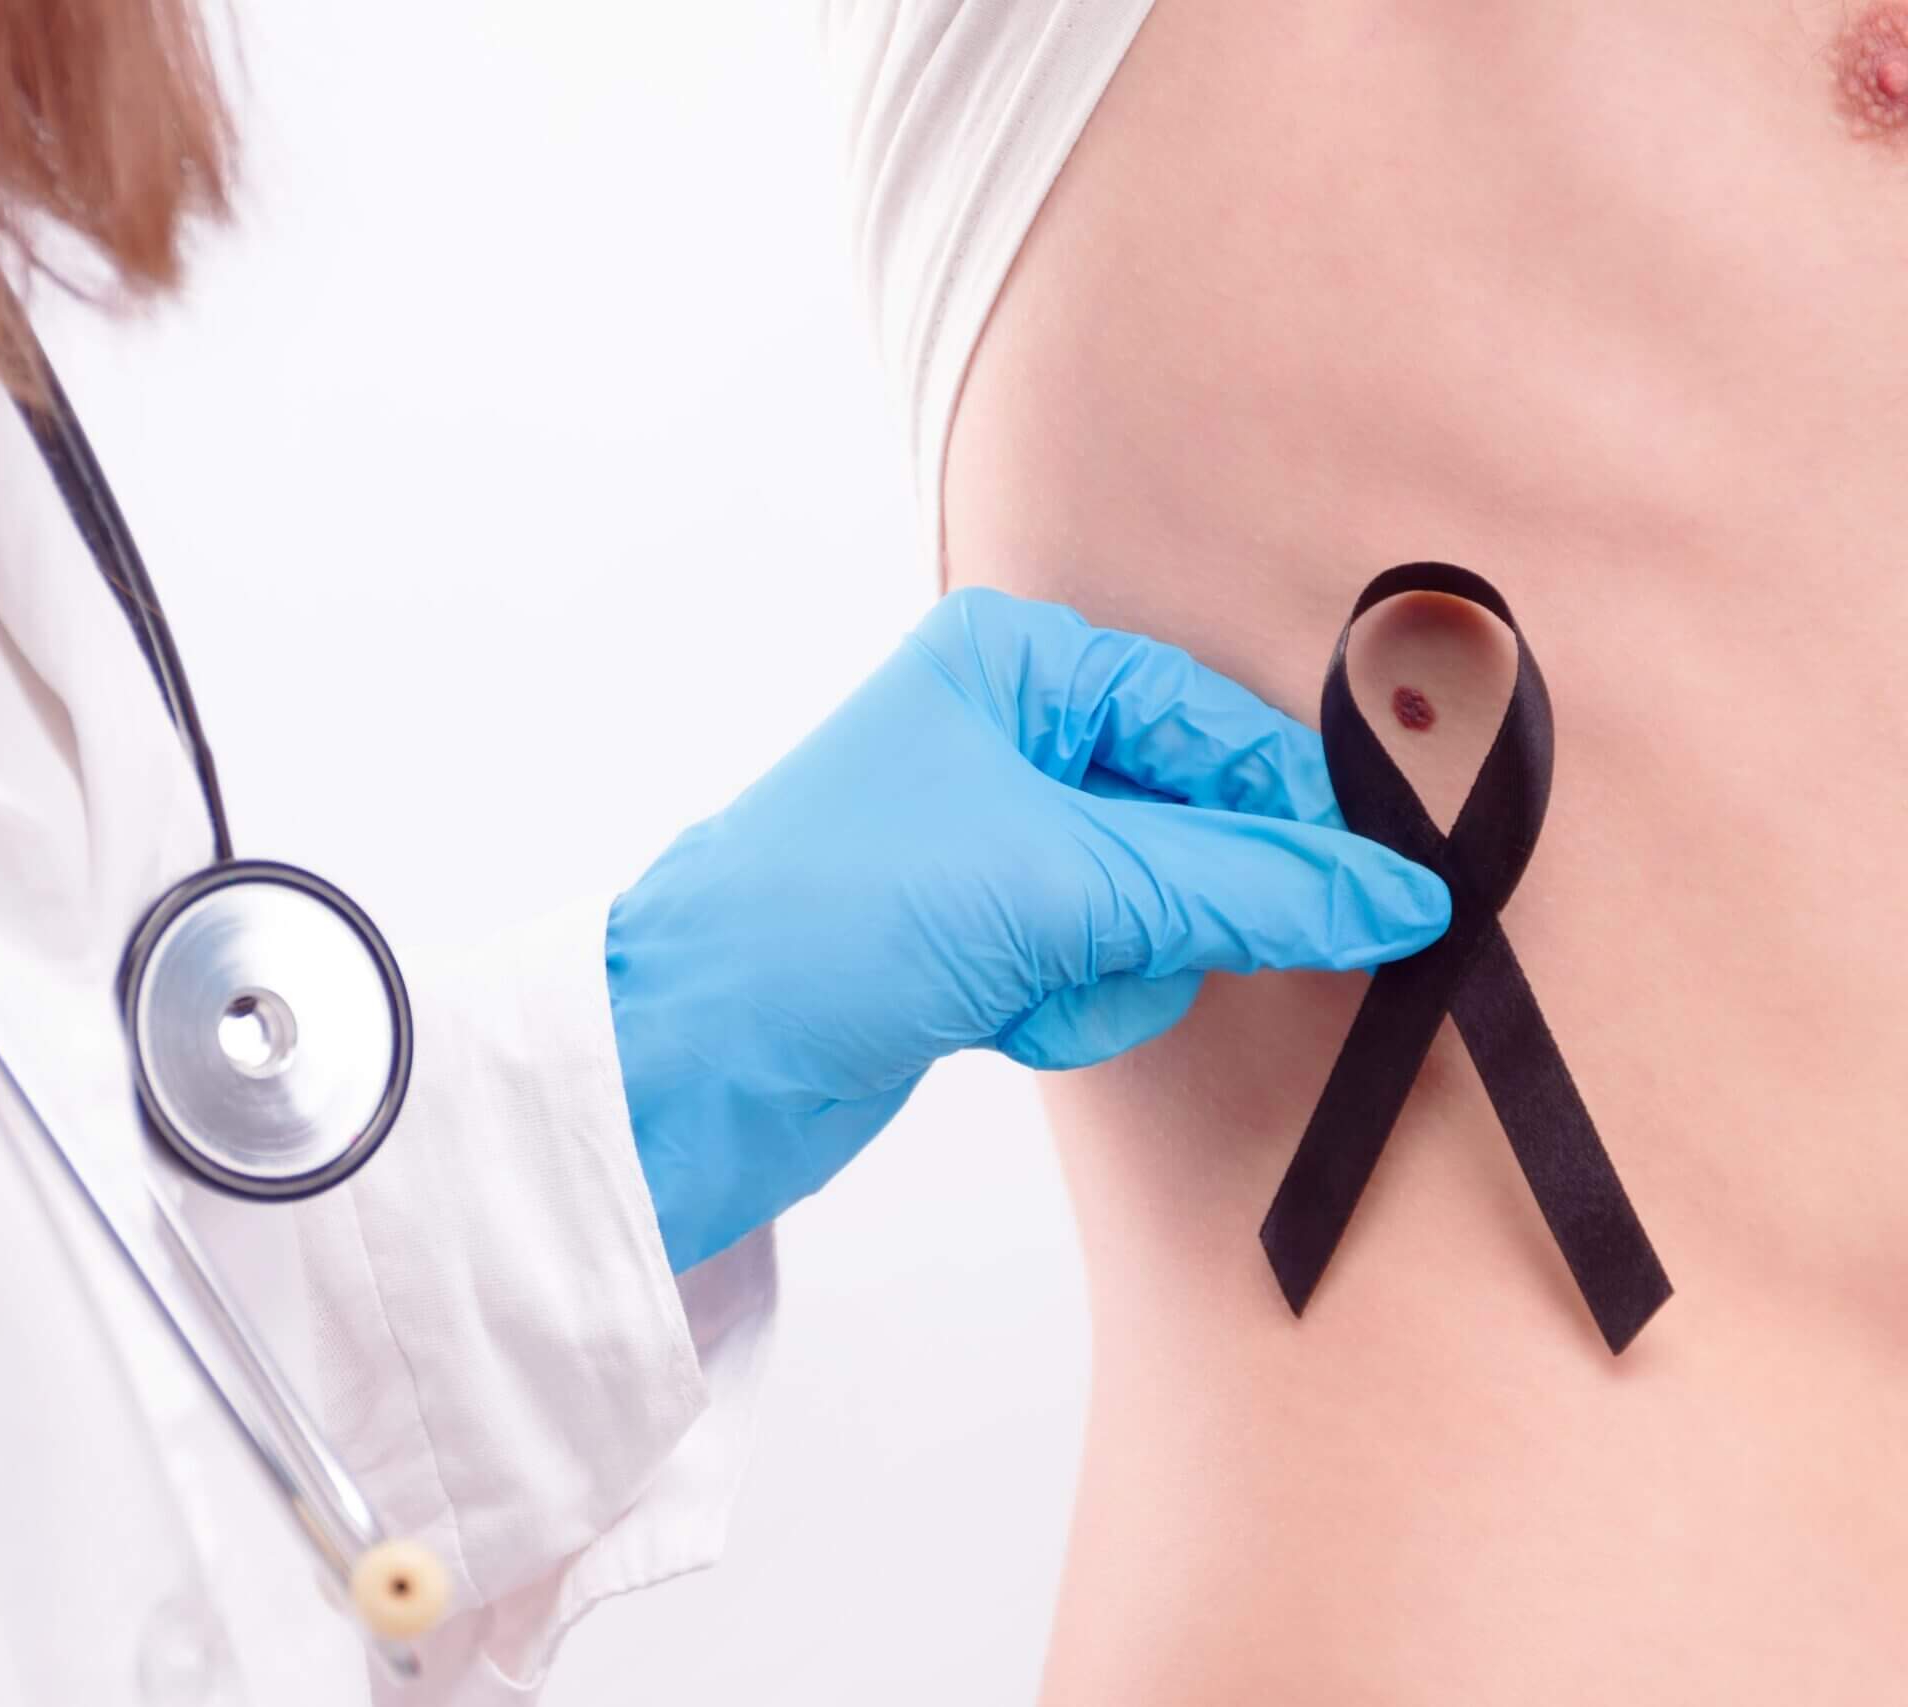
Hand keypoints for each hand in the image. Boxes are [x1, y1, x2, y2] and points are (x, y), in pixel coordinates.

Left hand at [607, 587, 1451, 1270]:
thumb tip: (1396, 897)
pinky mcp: (988, 939)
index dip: (1291, 811)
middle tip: (1126, 944)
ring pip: (1159, 911)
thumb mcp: (1058, 884)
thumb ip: (1243, 888)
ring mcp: (1001, 842)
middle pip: (1197, 821)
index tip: (1373, 893)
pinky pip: (1102, 972)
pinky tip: (992, 1022)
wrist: (691, 1061)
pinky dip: (1068, 1011)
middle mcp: (1009, 733)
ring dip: (1111, 972)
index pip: (1212, 720)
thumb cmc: (831, 918)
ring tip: (1023, 985)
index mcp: (1015, 663)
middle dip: (1169, 908)